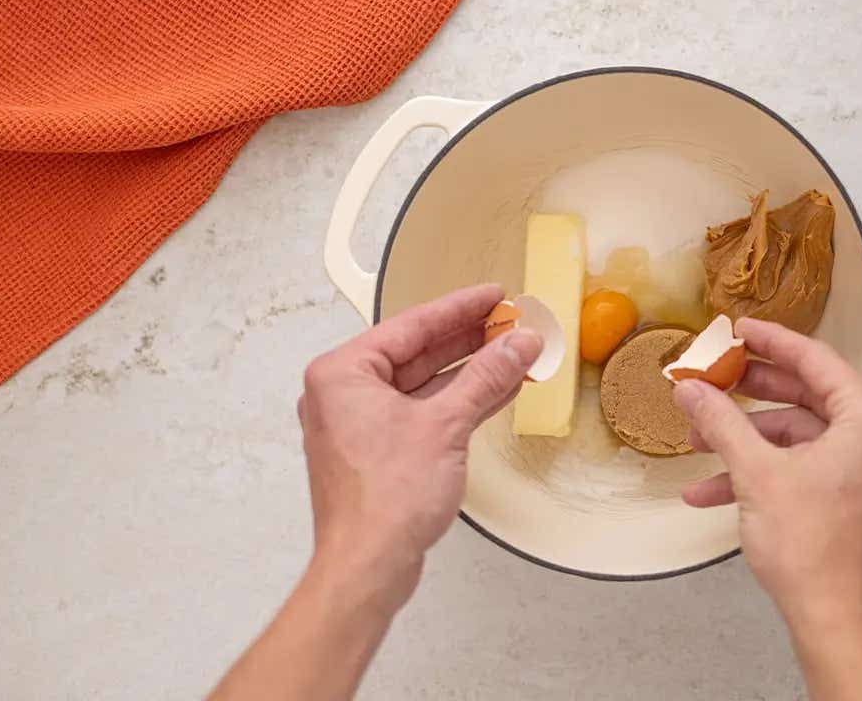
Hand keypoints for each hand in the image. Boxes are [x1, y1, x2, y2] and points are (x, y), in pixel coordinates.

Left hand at [297, 284, 540, 614]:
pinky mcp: (379, 452)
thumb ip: (486, 377)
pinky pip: (423, 411)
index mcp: (342, 373)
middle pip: (417, 352)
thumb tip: (519, 344)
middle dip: (469, 340)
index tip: (494, 295)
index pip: (411, 326)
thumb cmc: (384, 500)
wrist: (368, 565)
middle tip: (510, 322)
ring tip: (514, 352)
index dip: (459, 308)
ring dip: (470, 372)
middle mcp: (343, 394)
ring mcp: (360, 424)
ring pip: (423, 384)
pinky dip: (458, 401)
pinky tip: (496, 389)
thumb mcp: (446, 424)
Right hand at [672, 318, 861, 699]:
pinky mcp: (857, 495)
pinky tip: (709, 489)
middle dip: (749, 394)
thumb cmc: (812, 546)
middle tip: (712, 376)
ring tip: (696, 439)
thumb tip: (691, 389)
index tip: (739, 328)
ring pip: (799, 435)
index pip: (816, 360)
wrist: (833, 616)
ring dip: (745, 440)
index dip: (771, 341)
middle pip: (807, 395)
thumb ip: (721, 421)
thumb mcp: (756, 472)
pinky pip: (805, 467)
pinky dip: (761, 472)